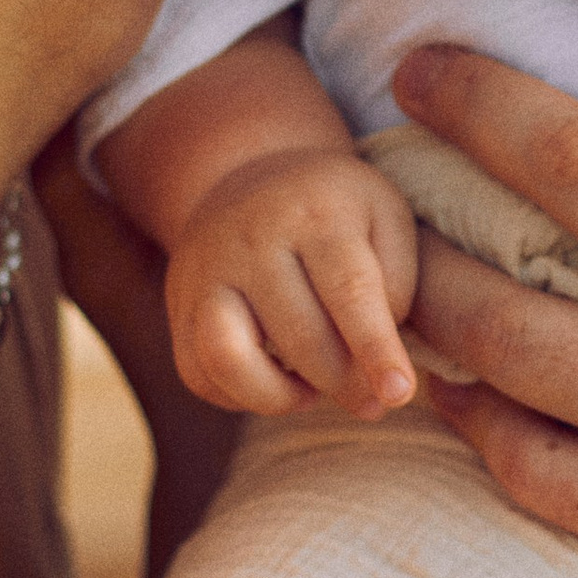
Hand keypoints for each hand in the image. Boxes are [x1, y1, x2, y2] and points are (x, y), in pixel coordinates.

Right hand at [164, 147, 418, 418]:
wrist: (249, 177)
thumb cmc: (336, 212)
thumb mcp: (385, 218)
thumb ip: (398, 284)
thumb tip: (373, 361)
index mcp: (316, 213)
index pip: (349, 290)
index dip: (376, 349)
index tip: (399, 394)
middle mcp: (252, 238)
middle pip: (299, 337)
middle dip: (343, 384)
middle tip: (371, 401)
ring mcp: (206, 272)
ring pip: (227, 358)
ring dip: (279, 398)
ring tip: (311, 392)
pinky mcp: (178, 305)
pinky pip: (198, 374)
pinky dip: (240, 397)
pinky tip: (276, 383)